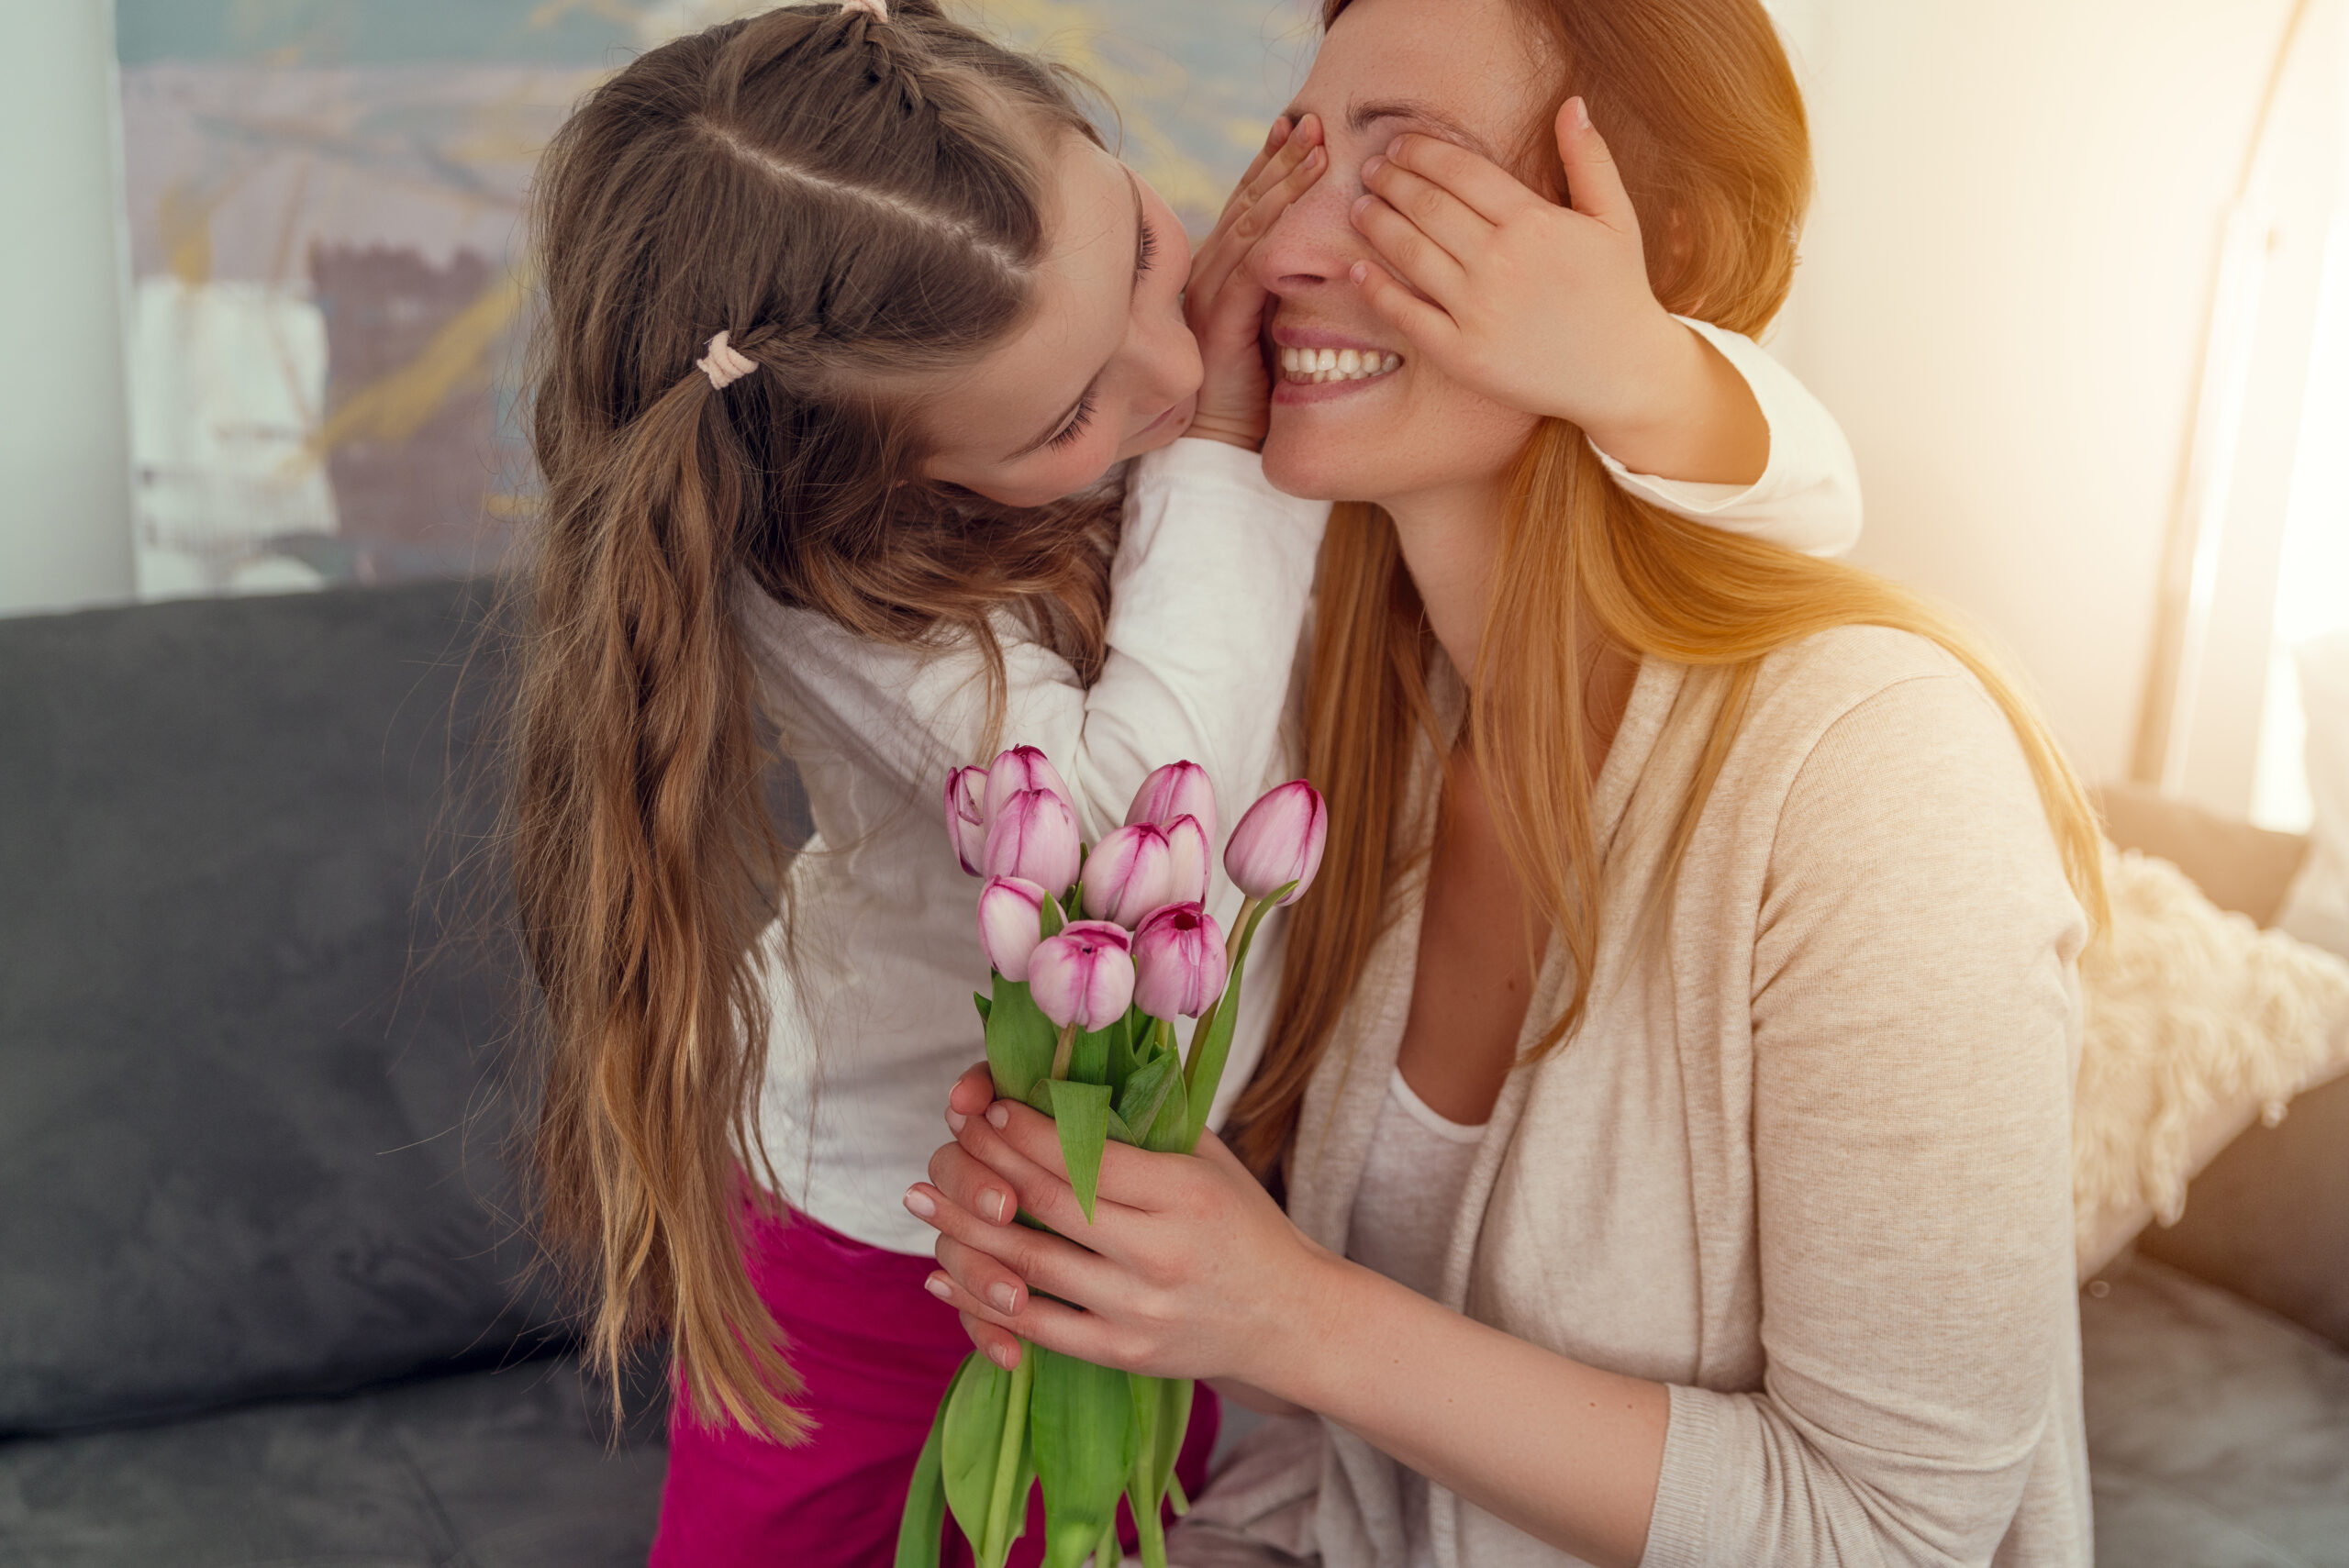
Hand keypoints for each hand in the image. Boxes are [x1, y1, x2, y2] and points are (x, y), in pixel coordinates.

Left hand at [908, 1075, 1339, 1387]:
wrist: (1293, 1320)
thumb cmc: (1246, 1225)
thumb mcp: (1210, 1161)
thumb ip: (1146, 1124)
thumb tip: (1067, 1073)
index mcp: (1184, 1193)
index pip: (1084, 1155)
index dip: (1026, 1128)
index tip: (986, 1105)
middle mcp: (1160, 1252)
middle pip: (1048, 1202)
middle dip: (983, 1165)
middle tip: (942, 1140)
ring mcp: (1139, 1308)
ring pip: (1030, 1265)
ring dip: (963, 1229)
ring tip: (918, 1200)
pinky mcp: (1124, 1353)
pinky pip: (1037, 1326)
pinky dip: (982, 1301)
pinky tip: (944, 1274)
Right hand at [1184, 115, 1327, 450]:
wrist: (1218, 444)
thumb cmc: (1251, 391)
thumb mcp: (1270, 325)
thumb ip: (1283, 288)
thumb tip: (1328, 254)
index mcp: (1218, 272)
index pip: (1247, 207)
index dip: (1271, 166)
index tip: (1298, 129)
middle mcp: (1206, 274)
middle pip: (1246, 203)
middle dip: (1279, 160)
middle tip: (1311, 121)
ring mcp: (1207, 294)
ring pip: (1249, 225)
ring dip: (1283, 184)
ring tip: (1314, 149)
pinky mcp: (1218, 320)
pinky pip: (1250, 265)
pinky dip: (1278, 234)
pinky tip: (1301, 210)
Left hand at [1347, 97, 1765, 481]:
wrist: (1623, 374)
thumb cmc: (1618, 292)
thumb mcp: (1615, 219)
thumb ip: (1589, 160)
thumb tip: (1571, 104)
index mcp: (1533, 222)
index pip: (1461, 172)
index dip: (1422, 153)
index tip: (1398, 144)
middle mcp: (1499, 261)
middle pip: (1427, 207)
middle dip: (1391, 181)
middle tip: (1369, 170)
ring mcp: (1477, 309)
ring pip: (1410, 254)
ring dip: (1376, 225)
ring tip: (1358, 208)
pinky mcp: (1462, 353)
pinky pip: (1407, 315)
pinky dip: (1377, 290)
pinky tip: (1357, 271)